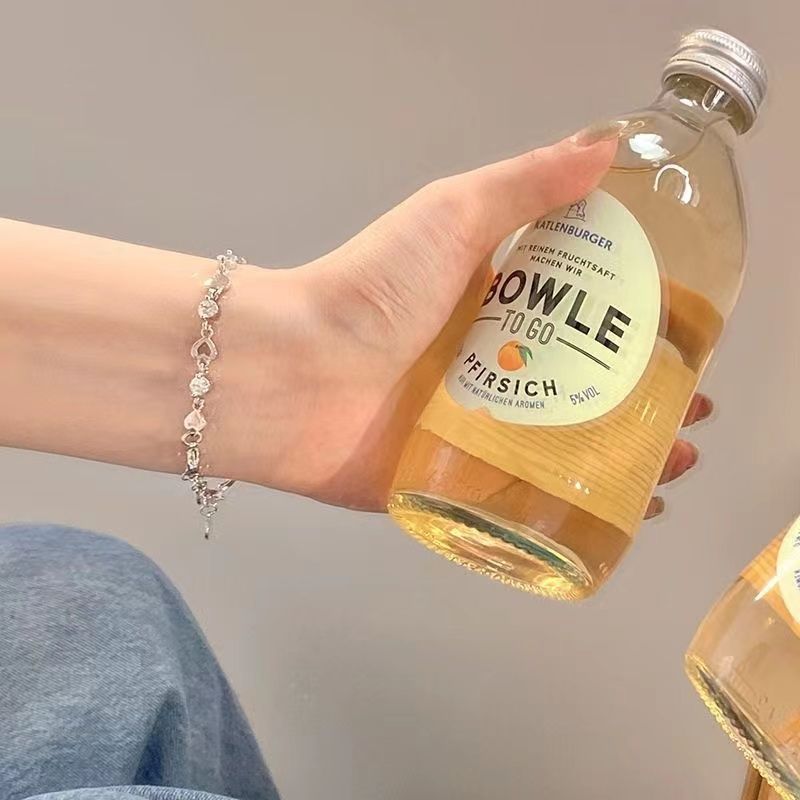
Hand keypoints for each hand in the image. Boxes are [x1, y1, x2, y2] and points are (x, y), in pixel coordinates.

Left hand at [250, 131, 710, 512]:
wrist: (297, 374)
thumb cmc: (375, 289)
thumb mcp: (453, 214)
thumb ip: (525, 183)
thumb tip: (607, 147)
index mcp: (491, 308)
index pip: (578, 318)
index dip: (630, 330)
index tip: (682, 343)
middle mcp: (486, 367)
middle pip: (577, 387)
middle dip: (636, 402)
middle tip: (687, 417)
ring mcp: (470, 431)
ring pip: (560, 448)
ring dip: (616, 459)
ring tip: (667, 468)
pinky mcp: (451, 482)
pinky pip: (521, 500)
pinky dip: (566, 509)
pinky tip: (614, 517)